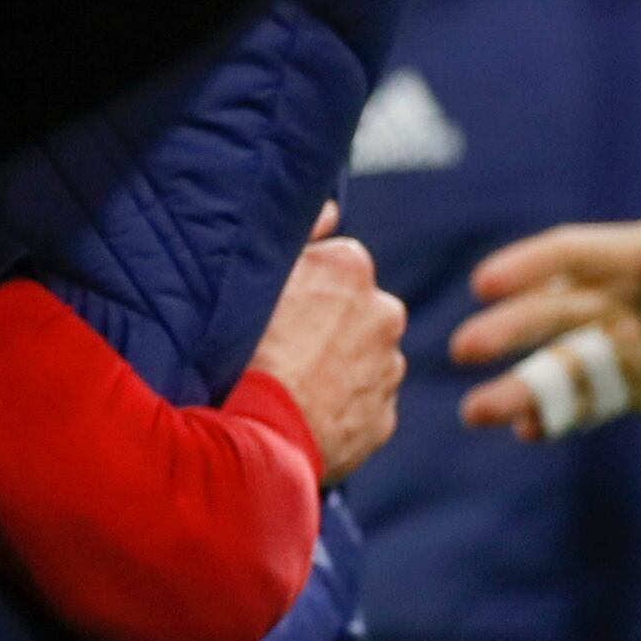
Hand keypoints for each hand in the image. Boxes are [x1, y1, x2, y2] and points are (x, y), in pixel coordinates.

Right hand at [248, 205, 407, 483]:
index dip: (307, 286)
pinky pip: (363, 404)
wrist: (261, 430)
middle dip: (331, 324)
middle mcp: (385, 313)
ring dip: (338, 366)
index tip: (281, 305)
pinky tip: (305, 411)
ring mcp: (389, 370)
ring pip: (363, 358)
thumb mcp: (262, 274)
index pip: (337, 264)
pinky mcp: (385, 418)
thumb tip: (331, 210)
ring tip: (293, 383)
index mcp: (353, 268)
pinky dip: (341, 406)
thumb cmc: (251, 345)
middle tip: (285, 344)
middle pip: (357, 311)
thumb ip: (302, 233)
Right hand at [455, 173, 640, 435]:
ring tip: (478, 412)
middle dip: (507, 330)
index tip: (485, 282)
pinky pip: (592, 403)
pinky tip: (528, 430)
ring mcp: (626, 347)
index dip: (528, 267)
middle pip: (551, 314)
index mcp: (636, 256)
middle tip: (465, 348)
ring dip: (519, 385)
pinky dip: (560, 416)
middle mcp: (618, 300)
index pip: (570, 256)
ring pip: (561, 365)